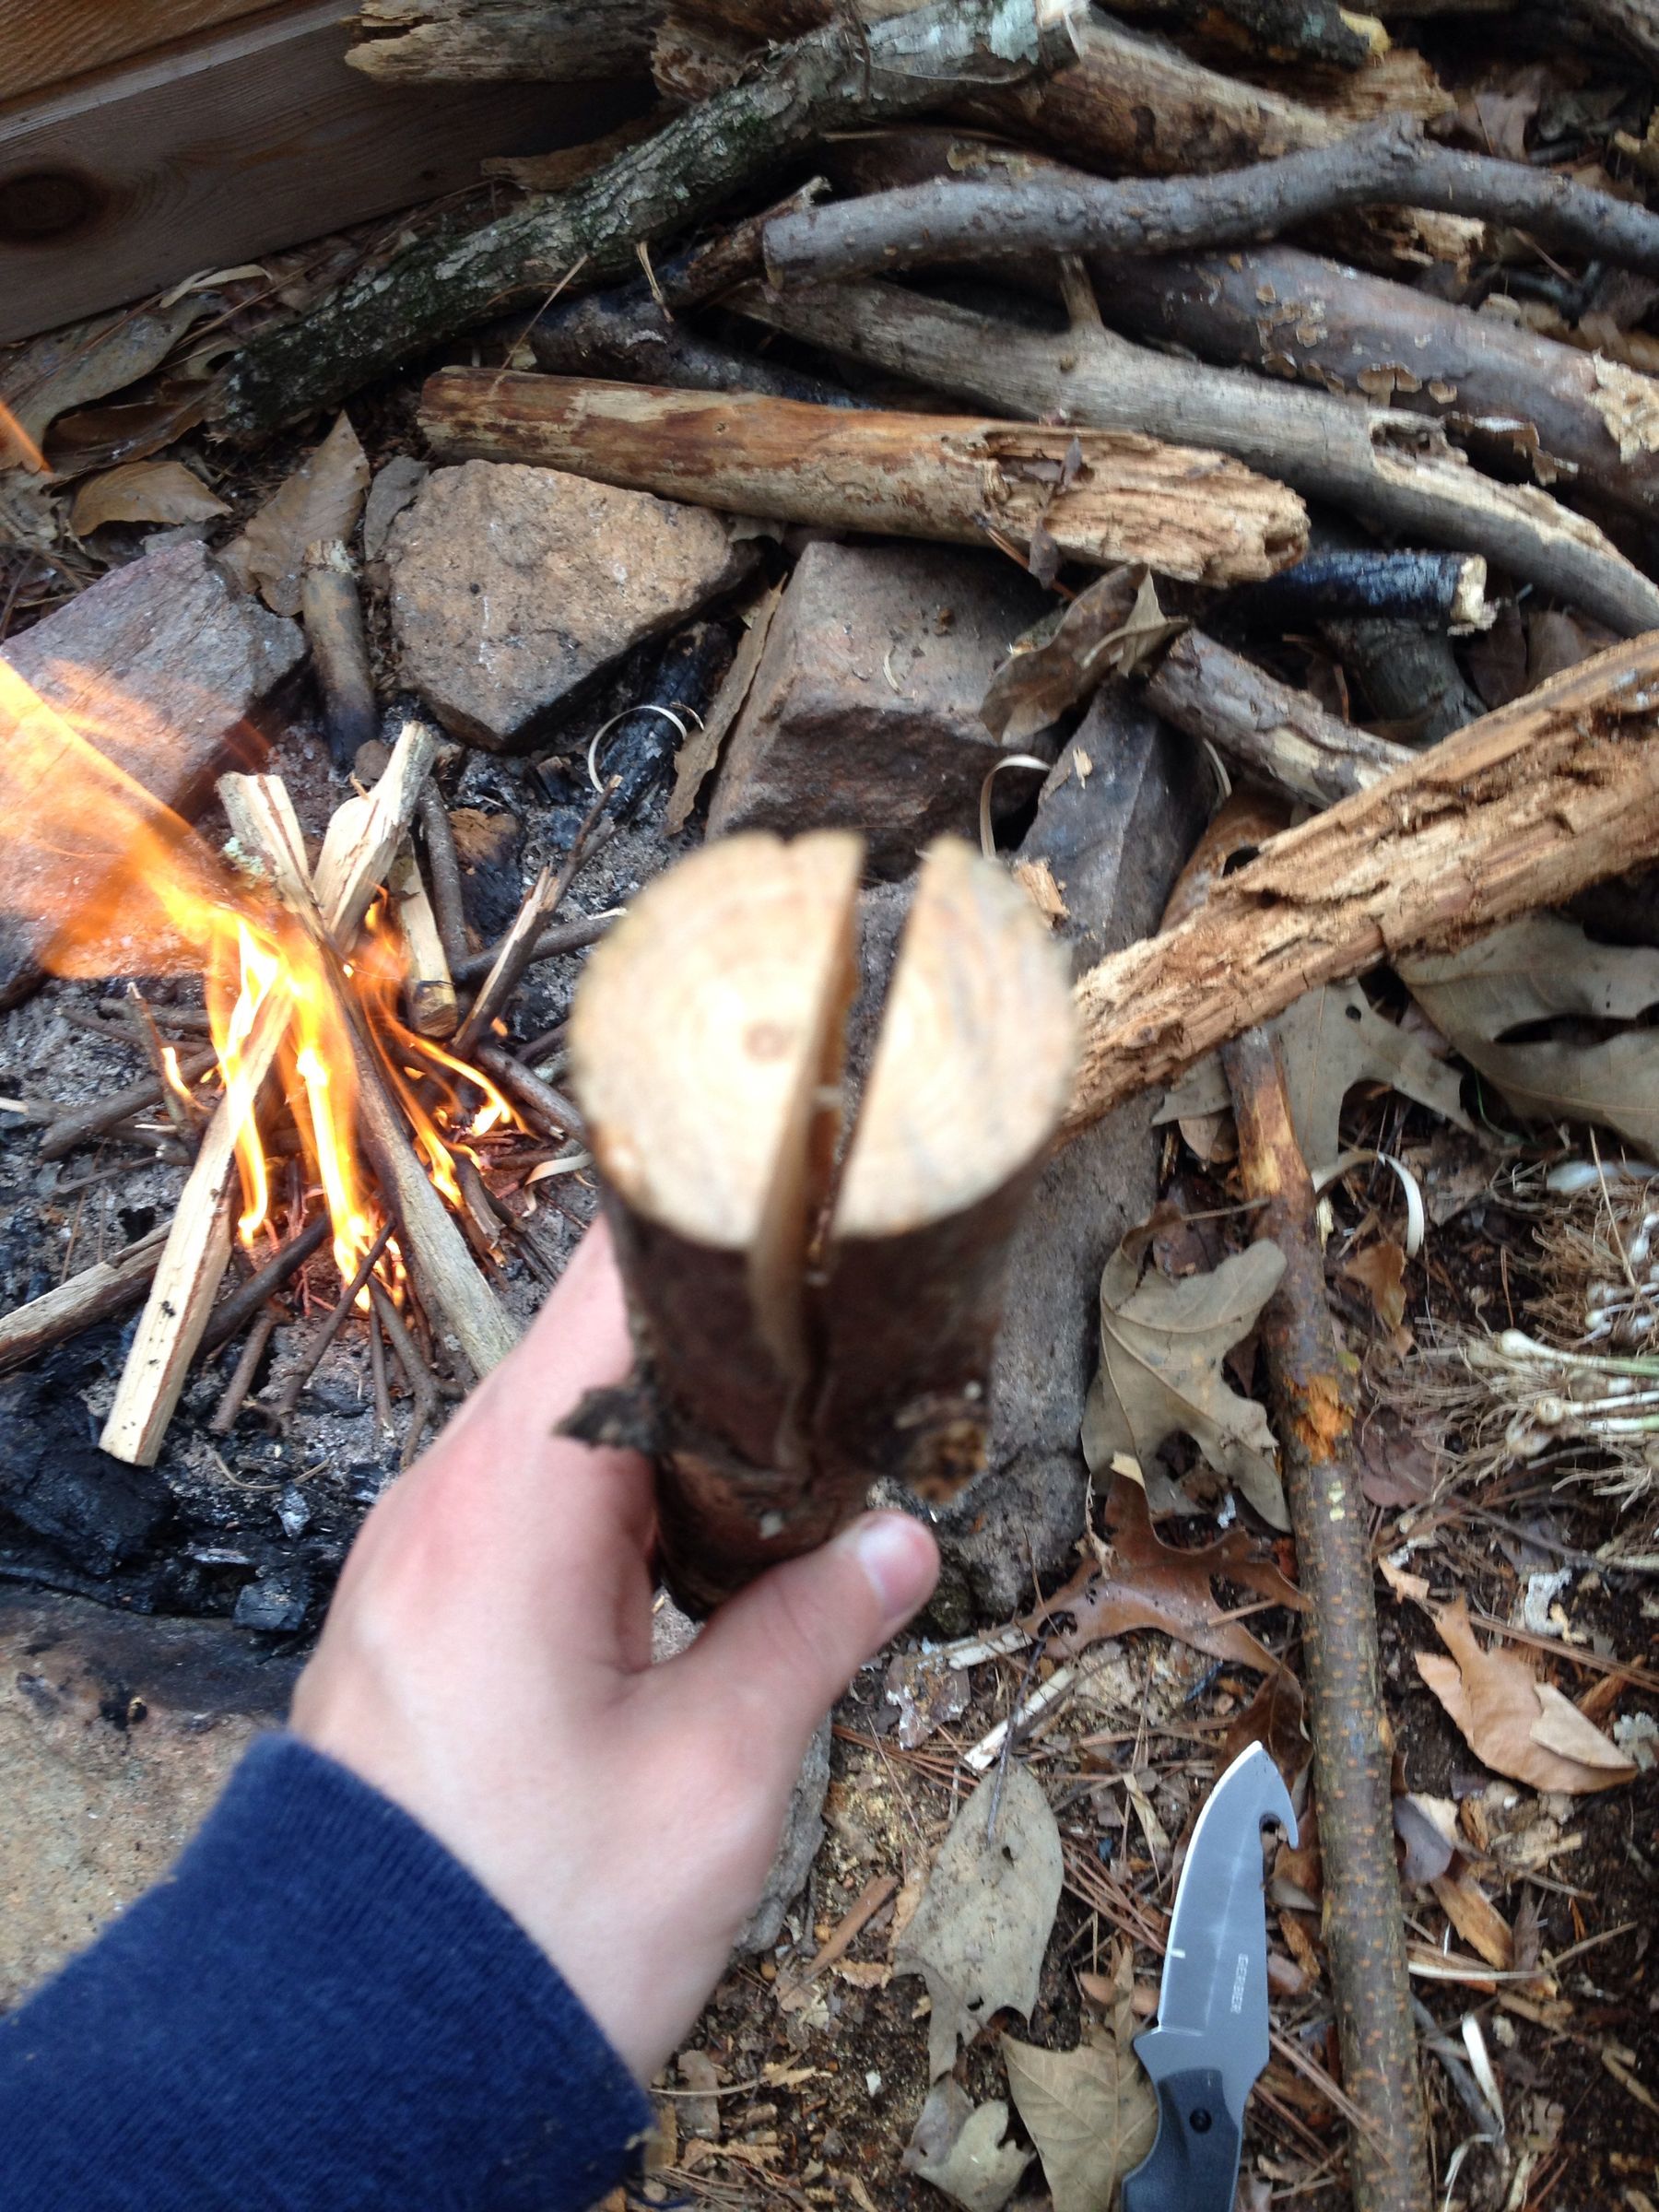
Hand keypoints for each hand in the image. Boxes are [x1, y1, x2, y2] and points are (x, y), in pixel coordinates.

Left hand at [291, 1220, 938, 2081]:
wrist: (364, 2056)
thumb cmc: (531, 1923)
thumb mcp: (713, 1779)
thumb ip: (813, 1632)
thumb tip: (902, 1548)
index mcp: (507, 1506)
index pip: (610, 1292)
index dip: (721, 1248)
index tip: (821, 1238)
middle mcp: (441, 1499)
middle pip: (590, 1352)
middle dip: (720, 1353)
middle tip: (847, 1364)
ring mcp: (416, 1550)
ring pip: (561, 1429)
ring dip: (669, 1436)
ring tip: (794, 1457)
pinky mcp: (417, 1605)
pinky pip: (525, 1503)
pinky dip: (614, 1501)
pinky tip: (698, 1546)